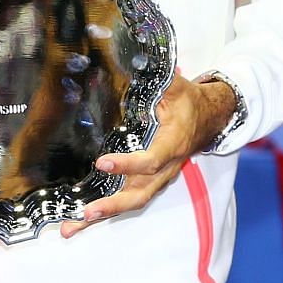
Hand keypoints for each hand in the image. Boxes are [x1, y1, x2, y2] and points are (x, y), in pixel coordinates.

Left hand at [60, 73, 234, 238]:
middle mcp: (166, 167)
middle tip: (86, 212)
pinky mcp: (148, 181)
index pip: (152, 160)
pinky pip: (128, 199)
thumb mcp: (177, 86)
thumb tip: (136, 55)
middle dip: (113, 205)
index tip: (103, 162)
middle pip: (140, 193)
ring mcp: (157, 178)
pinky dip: (104, 212)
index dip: (129, 164)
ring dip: (103, 216)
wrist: (210, 118)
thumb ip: (159, 77)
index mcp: (173, 143)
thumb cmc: (190, 101)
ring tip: (71, 227)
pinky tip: (78, 220)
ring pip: (132, 201)